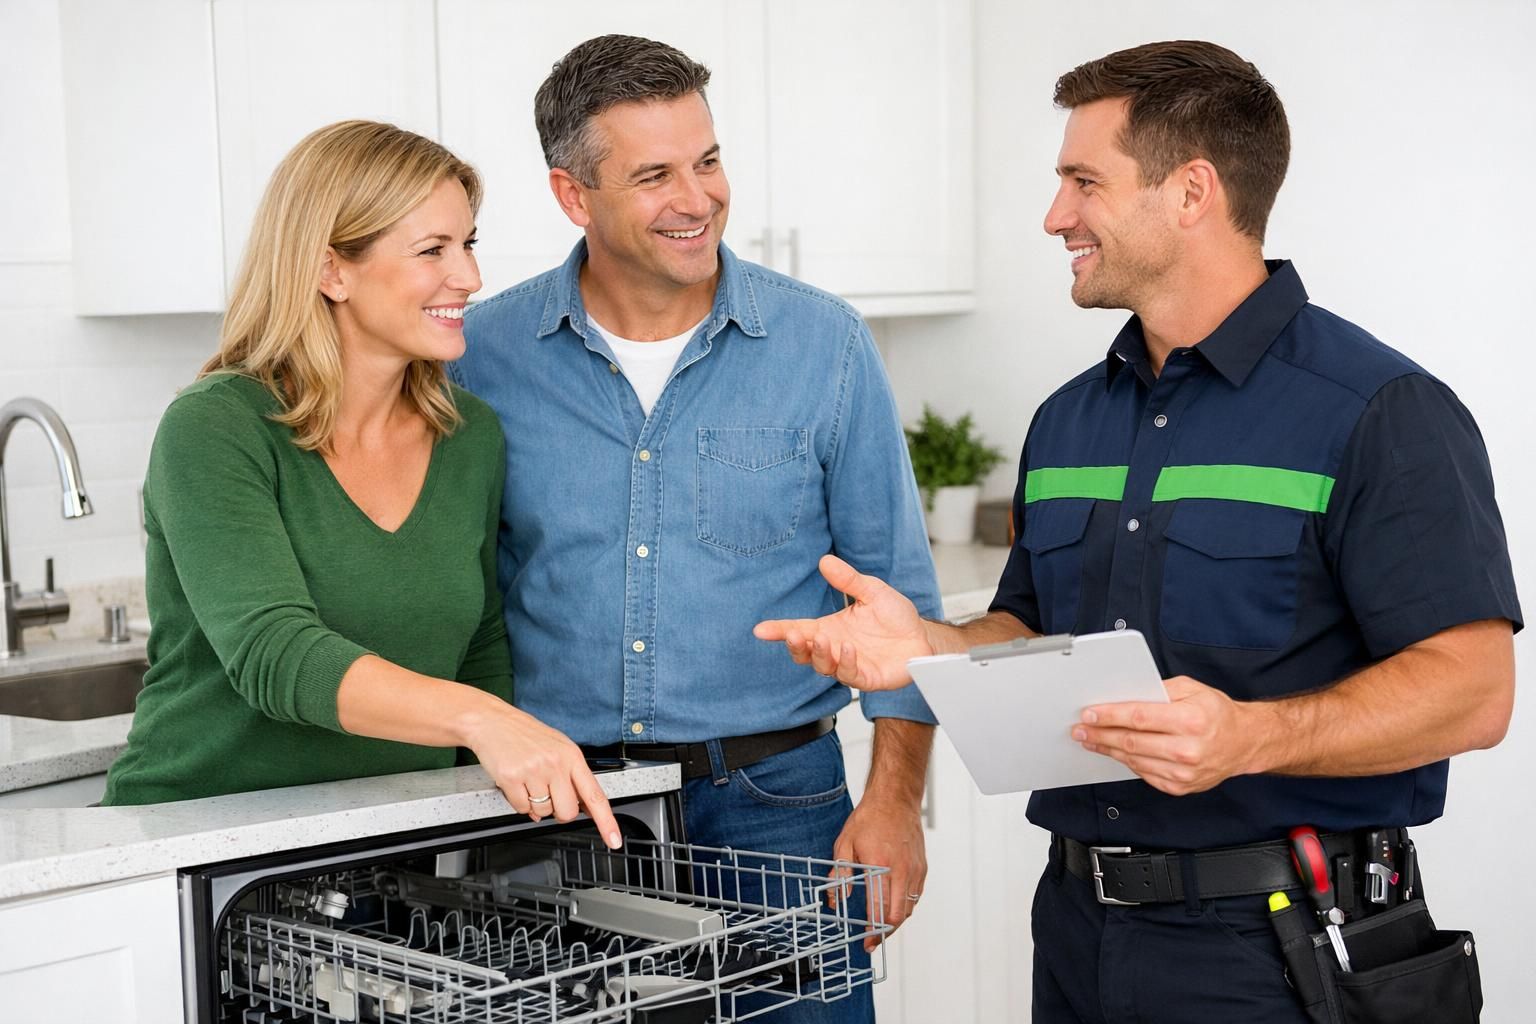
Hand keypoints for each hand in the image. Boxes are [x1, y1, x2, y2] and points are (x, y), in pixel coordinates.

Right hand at [462, 704, 622, 847]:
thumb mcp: (558, 747)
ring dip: (535, 804)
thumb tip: (575, 807)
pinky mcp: (512, 778)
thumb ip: (570, 776)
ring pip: (542, 812)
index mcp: (572, 756)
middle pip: (567, 812)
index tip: (614, 840)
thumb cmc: (525, 734)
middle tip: (547, 794)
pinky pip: (521, 809)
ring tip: (528, 781)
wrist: (492, 721)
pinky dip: (518, 802)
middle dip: (558, 812)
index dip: (606, 821)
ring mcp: (534, 771)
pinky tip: (516, 783)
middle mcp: (556, 764)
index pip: (595, 795)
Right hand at [753, 554, 930, 689]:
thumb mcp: (871, 591)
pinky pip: (849, 675)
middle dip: (796, 647)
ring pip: (823, 667)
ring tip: (824, 640)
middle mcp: (835, 648)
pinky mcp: (867, 678)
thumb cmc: (895, 616)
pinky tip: (847, 649)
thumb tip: (825, 561)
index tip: (761, 630)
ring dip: (819, 655)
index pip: (799, 630)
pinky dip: (844, 663)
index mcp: (831, 628)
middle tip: (794, 636)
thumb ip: (848, 580)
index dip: (779, 631)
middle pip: (804, 653)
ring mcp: (849, 665)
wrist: (922, 635)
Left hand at [830, 795, 927, 951]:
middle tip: (873, 941)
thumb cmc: (870, 818)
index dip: (872, 931)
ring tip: (882, 927)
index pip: (879, 909)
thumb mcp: (845, 843)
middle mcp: (901, 870)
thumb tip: (834, 898)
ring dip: (896, 922)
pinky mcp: (922, 867)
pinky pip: (916, 896)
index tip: (867, 942)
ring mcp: (915, 870)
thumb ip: (840, 872)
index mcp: (880, 866)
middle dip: (885, 933)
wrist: (895, 799)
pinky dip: (906, 907)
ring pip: (909, 908)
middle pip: (898, 915)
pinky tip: (894, 908)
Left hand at [1071, 675, 1253, 795]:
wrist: (1244, 743)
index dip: (1109, 716)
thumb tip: (1125, 694)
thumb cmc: (1217, 714)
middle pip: (1131, 742)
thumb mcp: (1191, 689)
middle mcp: (1187, 750)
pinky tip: (1114, 752)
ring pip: (1133, 760)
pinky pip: (1143, 774)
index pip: (1139, 718)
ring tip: (1090, 740)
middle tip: (1080, 729)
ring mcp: (1183, 773)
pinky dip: (1126, 762)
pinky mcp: (1179, 787)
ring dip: (1107, 750)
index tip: (1089, 714)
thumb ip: (1158, 690)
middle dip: (1100, 734)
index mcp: (1190, 720)